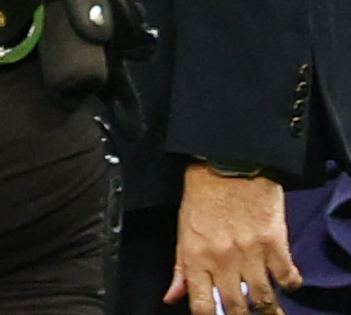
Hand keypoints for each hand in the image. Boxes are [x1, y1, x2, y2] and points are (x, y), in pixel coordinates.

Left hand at [166, 162, 300, 313]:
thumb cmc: (203, 194)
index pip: (201, 304)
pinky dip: (291, 285)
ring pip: (263, 299)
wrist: (228, 162)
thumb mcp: (183, 229)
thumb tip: (172, 297)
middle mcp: (221, 259)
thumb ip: (180, 267)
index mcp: (195, 256)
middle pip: (235, 308)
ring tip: (269, 310)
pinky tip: (287, 283)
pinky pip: (287, 277)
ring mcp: (249, 252)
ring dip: (268, 309)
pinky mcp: (274, 242)